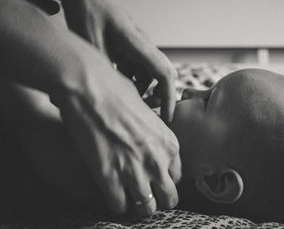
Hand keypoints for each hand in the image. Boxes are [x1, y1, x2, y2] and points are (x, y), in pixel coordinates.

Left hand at [48, 0, 176, 122]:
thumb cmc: (88, 11)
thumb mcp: (91, 46)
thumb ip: (103, 72)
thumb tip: (104, 100)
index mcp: (138, 45)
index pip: (164, 74)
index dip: (169, 98)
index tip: (168, 117)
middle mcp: (142, 46)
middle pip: (162, 75)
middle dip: (160, 96)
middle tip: (150, 115)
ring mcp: (136, 45)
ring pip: (147, 73)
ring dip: (142, 89)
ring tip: (127, 104)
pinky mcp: (127, 46)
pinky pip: (135, 67)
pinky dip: (130, 80)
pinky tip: (115, 87)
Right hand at [54, 53, 180, 215]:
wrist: (91, 89)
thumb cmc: (118, 92)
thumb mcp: (148, 112)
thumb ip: (155, 134)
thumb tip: (149, 142)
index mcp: (170, 144)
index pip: (177, 177)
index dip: (165, 180)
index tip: (154, 179)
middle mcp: (158, 161)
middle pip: (169, 197)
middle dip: (158, 198)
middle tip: (146, 195)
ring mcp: (135, 171)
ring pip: (147, 208)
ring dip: (138, 205)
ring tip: (128, 196)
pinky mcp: (110, 178)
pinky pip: (119, 207)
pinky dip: (116, 203)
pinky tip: (111, 192)